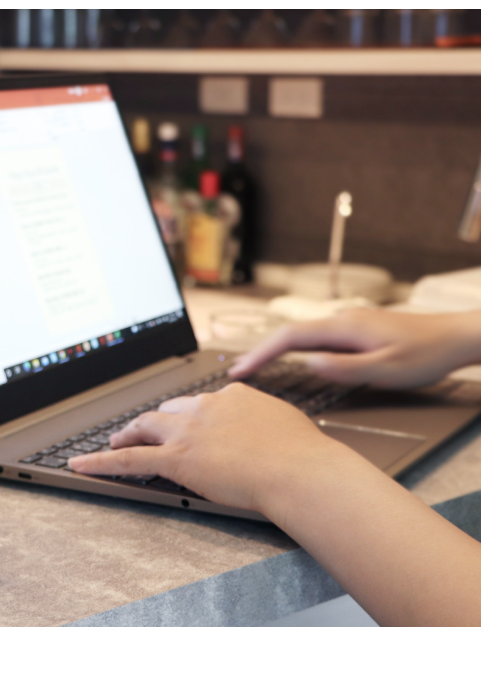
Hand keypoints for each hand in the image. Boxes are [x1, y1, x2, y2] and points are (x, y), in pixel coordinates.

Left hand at [68, 383, 344, 515]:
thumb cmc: (303, 454)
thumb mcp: (284, 422)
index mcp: (231, 396)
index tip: (185, 423)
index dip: (188, 415)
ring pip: (145, 428)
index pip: (199, 403)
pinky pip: (129, 459)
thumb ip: (264, 418)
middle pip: (167, 411)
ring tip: (115, 442)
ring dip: (128, 434)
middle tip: (140, 431)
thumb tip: (265, 425)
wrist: (301, 470)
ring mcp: (188, 431)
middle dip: (152, 421)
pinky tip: (82, 464)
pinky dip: (101, 461)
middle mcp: (204, 407)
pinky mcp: (176, 458)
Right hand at [228, 309, 480, 388]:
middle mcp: (341, 320)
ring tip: (255, 366)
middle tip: (238, 371)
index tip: (241, 368)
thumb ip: (344, 367)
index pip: (289, 338)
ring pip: (301, 334)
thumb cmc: (425, 355)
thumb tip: (308, 363)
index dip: (261, 353)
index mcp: (343, 328)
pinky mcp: (355, 330)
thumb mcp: (385, 369)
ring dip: (275, 349)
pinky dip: (293, 348)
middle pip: (289, 333)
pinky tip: (290, 358)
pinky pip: (314, 337)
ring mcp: (347, 323)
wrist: (454, 337)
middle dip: (260, 351)